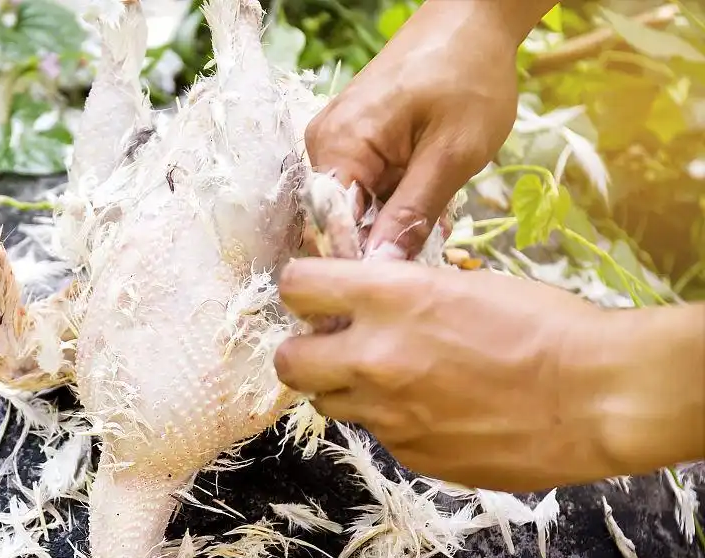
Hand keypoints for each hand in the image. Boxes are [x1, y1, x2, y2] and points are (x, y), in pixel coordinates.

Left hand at [273, 258, 625, 492]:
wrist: (600, 398)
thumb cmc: (548, 327)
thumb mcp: (464, 284)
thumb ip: (401, 294)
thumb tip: (363, 304)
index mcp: (390, 300)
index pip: (296, 287)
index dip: (303, 290)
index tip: (317, 296)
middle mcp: (375, 359)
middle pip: (289, 361)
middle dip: (304, 352)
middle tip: (333, 347)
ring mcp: (389, 415)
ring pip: (329, 404)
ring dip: (347, 390)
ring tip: (394, 380)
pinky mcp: (410, 456)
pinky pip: (380, 435)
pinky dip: (396, 421)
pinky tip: (439, 410)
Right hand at [305, 1, 523, 258]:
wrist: (471, 20)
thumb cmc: (468, 75)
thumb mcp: (452, 153)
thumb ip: (412, 213)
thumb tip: (378, 270)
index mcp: (338, 145)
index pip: (327, 228)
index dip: (356, 265)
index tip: (390, 296)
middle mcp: (321, 145)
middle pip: (335, 222)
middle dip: (375, 247)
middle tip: (423, 263)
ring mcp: (332, 142)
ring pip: (351, 209)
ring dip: (386, 227)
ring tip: (431, 229)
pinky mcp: (349, 141)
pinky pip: (361, 189)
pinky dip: (389, 204)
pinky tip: (422, 205)